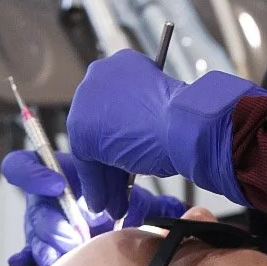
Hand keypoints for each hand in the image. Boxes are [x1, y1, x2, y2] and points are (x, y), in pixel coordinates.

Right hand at [1, 149, 187, 265]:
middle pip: (33, 206)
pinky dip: (31, 259)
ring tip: (72, 253)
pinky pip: (26, 255)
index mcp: (66, 178)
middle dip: (53, 223)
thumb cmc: (121, 218)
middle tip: (78, 238)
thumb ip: (156, 204)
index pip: (28, 165)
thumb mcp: (139, 207)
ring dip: (51, 243)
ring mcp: (44, 229)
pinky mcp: (42, 252)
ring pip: (33, 232)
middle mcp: (49, 203)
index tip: (57, 186)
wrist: (113, 252)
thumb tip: (184, 212)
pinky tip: (43, 263)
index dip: (35, 174)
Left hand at [67, 50, 186, 220]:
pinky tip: (104, 202)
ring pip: (92, 146)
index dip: (120, 137)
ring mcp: (87, 100)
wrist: (185, 125)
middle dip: (109, 161)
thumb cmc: (185, 119)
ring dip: (103, 178)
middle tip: (118, 186)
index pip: (113, 106)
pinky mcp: (81, 127)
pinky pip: (87, 162)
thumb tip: (132, 147)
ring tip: (114, 201)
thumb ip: (141, 121)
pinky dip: (96, 185)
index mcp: (123, 64)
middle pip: (99, 127)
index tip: (125, 157)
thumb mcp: (161, 114)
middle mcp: (100, 75)